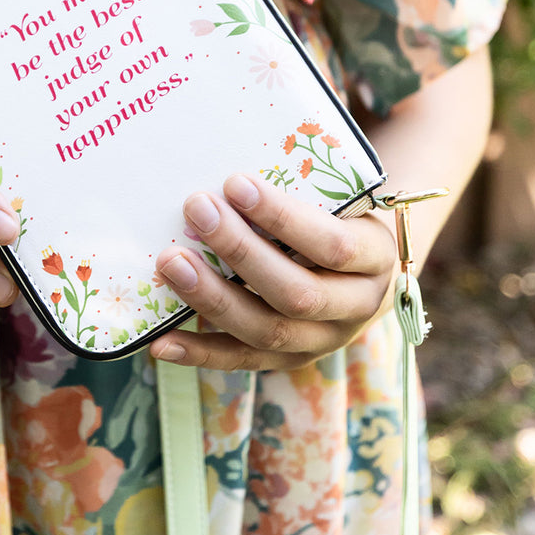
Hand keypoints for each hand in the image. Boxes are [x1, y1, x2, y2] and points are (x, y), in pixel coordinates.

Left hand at [150, 175, 396, 370]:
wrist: (360, 273)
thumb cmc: (337, 219)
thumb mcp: (339, 201)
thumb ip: (303, 188)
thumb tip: (228, 171)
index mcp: (375, 260)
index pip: (332, 245)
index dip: (282, 217)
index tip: (235, 182)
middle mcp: (355, 308)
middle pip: (296, 293)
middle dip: (240, 251)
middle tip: (196, 211)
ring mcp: (321, 342)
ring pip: (267, 331)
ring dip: (212, 298)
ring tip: (171, 263)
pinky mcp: (287, 361)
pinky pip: (240, 362)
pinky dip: (198, 353)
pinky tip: (160, 343)